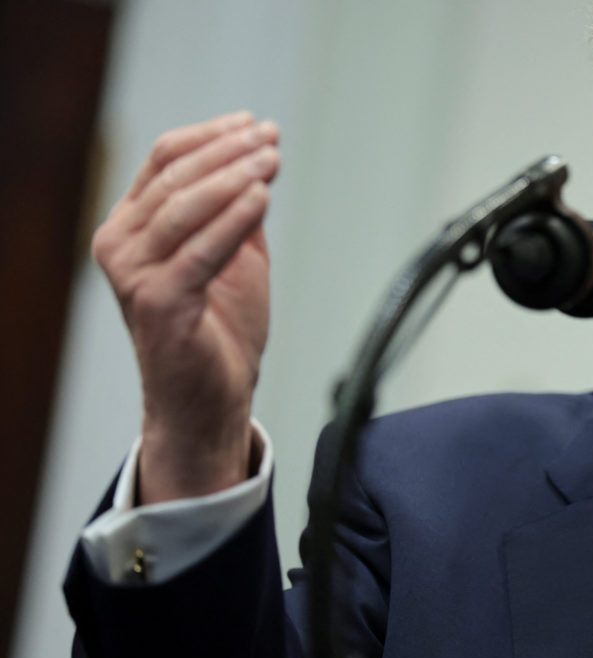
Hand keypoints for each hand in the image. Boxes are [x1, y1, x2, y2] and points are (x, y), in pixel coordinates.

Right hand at [92, 112, 279, 503]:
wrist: (214, 399)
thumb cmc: (221, 329)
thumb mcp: (234, 256)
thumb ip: (237, 212)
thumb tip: (259, 159)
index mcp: (134, 227)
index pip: (165, 161)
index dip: (212, 137)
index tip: (255, 124)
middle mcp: (121, 245)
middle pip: (175, 177)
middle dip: (228, 152)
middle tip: (271, 138)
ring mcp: (133, 275)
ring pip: (185, 207)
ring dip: (234, 177)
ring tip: (272, 159)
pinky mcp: (157, 304)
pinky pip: (201, 251)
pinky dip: (234, 219)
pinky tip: (262, 197)